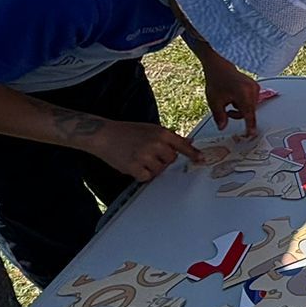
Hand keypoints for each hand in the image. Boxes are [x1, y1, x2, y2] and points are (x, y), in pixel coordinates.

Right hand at [84, 119, 201, 182]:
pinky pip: (147, 177)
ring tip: (139, 157)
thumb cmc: (127, 131)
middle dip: (163, 159)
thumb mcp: (151, 129)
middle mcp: (156, 144)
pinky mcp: (135, 167)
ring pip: (160, 170)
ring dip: (152, 168)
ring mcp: (145, 156)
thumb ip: (169, 137)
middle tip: (149, 154)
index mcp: (161, 133)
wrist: (104, 135)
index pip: (182, 145)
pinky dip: (142, 174)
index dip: (193, 154)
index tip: (201, 159)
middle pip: (171, 160)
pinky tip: (134, 165)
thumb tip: (187, 141)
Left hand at [202, 59, 259, 139]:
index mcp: (242, 93)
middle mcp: (252, 89)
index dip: (249, 125)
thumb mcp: (214, 101)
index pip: (248, 113)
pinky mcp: (256, 87)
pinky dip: (243, 103)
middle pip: (249, 111)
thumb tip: (222, 127)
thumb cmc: (217, 80)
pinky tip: (235, 97)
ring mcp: (255, 87)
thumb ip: (219, 116)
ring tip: (230, 101)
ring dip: (240, 109)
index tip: (251, 134)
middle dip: (238, 114)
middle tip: (227, 109)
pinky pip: (251, 102)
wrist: (220, 67)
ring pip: (250, 107)